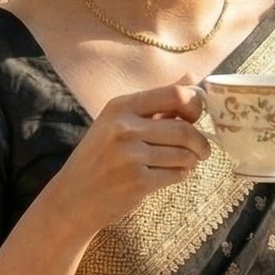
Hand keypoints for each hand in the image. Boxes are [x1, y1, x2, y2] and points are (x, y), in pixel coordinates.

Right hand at [53, 81, 211, 231]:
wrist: (73, 197)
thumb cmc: (100, 158)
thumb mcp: (118, 121)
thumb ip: (156, 102)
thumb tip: (192, 77)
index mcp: (121, 106)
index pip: (175, 94)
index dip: (196, 105)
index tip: (196, 118)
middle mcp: (124, 127)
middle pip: (184, 129)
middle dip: (200, 142)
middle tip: (201, 150)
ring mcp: (130, 155)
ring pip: (184, 154)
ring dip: (190, 161)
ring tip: (182, 163)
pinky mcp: (138, 181)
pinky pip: (177, 174)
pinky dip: (181, 175)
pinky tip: (169, 175)